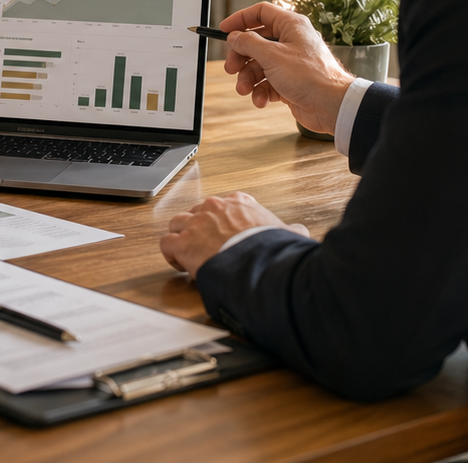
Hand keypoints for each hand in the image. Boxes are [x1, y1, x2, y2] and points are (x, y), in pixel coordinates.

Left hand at [158, 192, 309, 277]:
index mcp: (238, 202)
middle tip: (205, 246)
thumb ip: (291, 229)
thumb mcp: (287, 233)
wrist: (257, 261)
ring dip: (181, 237)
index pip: (224, 203)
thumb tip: (300, 231)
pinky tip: (181, 264)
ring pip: (177, 223)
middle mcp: (213, 207)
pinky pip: (166, 243)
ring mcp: (195, 223)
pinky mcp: (183, 243)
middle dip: (199, 228)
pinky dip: (170, 254)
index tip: (224, 233)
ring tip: (189, 253)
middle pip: (197, 212)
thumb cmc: (271, 248)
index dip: (221, 219)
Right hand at [220, 2, 357, 133]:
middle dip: (241, 57)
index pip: (261, 13)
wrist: (331, 106)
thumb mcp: (271, 56)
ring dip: (248, 78)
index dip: (241, 19)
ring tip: (245, 89)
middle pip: (256, 42)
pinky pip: (267, 82)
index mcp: (291, 26)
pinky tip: (260, 99)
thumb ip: (248, 43)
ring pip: (259, 65)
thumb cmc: (310, 77)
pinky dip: (261, 91)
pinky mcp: (290, 82)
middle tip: (231, 68)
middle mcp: (291, 41)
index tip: (224, 30)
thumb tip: (234, 36)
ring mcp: (290, 63)